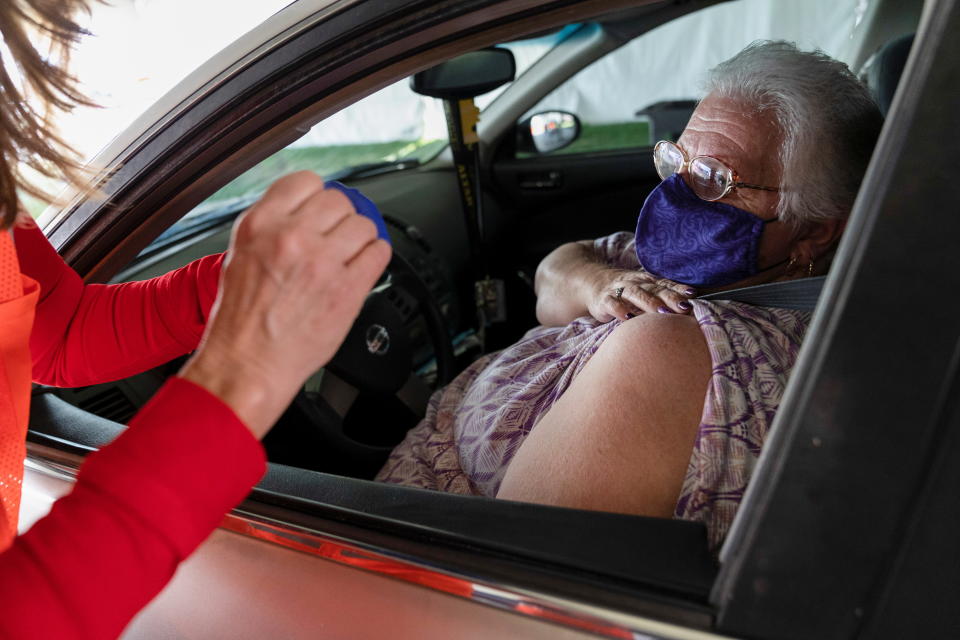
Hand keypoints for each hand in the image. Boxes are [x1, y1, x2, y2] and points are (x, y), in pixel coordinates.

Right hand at [181, 171, 390, 436]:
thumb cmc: (241, 320)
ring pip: (364, 224)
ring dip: (360, 238)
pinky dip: (375, 257)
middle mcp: (293, 237)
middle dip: (339, 219)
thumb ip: (273, 226)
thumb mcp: (241, 255)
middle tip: (334, 238)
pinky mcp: (348, 288)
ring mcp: (323, 262)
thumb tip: (305, 209)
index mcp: (261, 224)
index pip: (306, 181)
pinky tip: (362, 267)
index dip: (317, 196)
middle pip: (339, 201)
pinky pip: (379, 253)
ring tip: (348, 255)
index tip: (320, 210)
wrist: (249, 363)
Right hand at [584, 267, 693, 322]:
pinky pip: (612, 304)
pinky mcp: (604, 300)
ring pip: (635, 294)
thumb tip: (691, 309)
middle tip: (683, 307)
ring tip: (661, 312)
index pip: (665, 285)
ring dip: (648, 303)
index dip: (678, 290)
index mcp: (648, 282)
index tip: (692, 295)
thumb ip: (664, 297)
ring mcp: (619, 291)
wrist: (593, 283)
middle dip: (669, 298)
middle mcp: (636, 283)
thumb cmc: (627, 291)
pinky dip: (619, 309)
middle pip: (654, 289)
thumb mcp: (645, 291)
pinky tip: (627, 317)